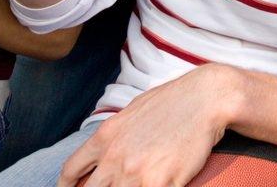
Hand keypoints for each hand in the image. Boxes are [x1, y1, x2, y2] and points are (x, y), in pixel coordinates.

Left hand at [58, 65, 232, 186]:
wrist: (205, 99)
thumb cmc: (173, 102)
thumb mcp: (132, 112)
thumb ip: (114, 135)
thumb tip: (105, 150)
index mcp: (105, 137)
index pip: (72, 170)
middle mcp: (115, 157)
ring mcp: (137, 173)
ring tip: (137, 184)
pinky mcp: (162, 183)